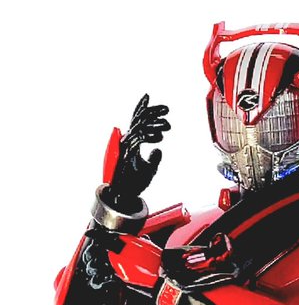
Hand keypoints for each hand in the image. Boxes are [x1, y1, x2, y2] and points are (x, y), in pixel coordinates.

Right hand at [108, 94, 170, 210]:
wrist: (126, 197)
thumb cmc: (135, 183)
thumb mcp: (150, 169)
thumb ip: (154, 159)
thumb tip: (158, 150)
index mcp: (132, 142)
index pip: (139, 122)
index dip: (146, 110)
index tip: (160, 107)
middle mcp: (127, 142)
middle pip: (139, 120)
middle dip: (153, 112)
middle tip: (167, 109)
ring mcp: (125, 147)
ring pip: (139, 128)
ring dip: (154, 125)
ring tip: (167, 125)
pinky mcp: (126, 154)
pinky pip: (137, 141)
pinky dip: (148, 137)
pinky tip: (159, 137)